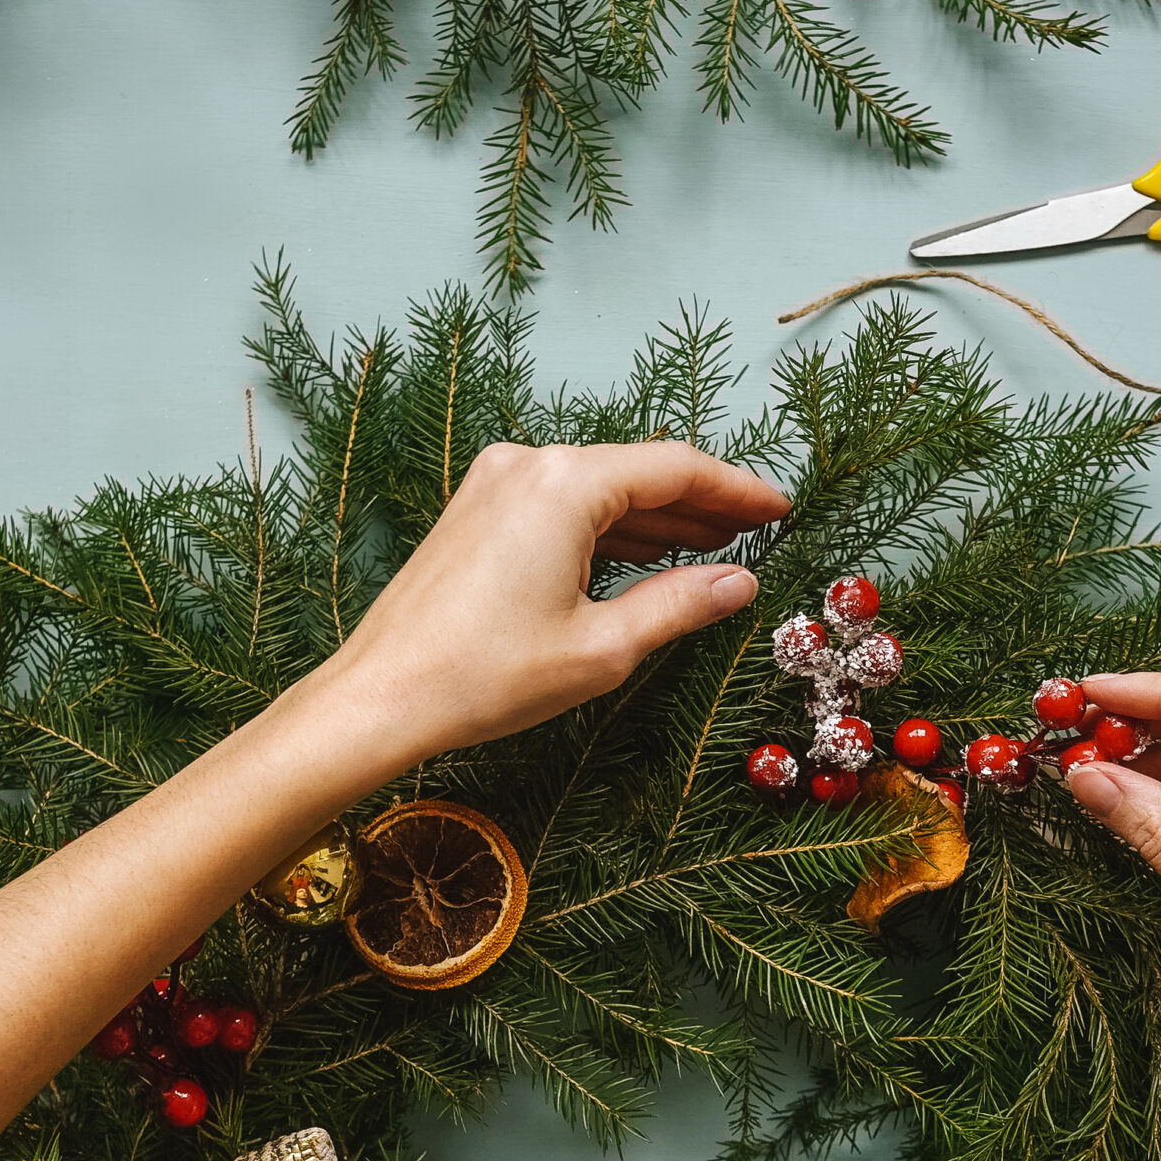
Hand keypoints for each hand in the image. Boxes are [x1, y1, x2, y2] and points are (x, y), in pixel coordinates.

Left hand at [323, 441, 788, 761]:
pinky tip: (644, 559)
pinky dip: (607, 531)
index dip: (735, 489)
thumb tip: (739, 582)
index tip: (779, 507)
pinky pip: (561, 507)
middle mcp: (527, 465)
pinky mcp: (476, 512)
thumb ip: (679, 603)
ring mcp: (495, 484)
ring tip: (714, 546)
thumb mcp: (603, 647)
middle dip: (699, 503)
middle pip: (636, 472)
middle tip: (755, 530)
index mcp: (564, 483)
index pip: (674, 468)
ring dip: (655, 520)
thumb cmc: (485, 676)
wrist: (381, 695)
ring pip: (599, 491)